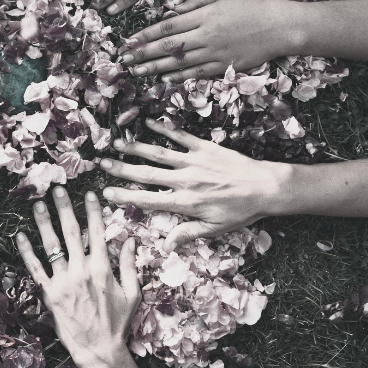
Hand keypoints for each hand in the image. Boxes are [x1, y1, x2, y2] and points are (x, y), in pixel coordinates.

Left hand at [15, 187, 140, 367]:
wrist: (99, 350)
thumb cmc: (118, 323)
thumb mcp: (133, 293)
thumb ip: (131, 265)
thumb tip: (131, 240)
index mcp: (103, 268)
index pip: (97, 232)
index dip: (93, 211)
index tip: (89, 193)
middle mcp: (81, 270)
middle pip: (71, 232)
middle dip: (64, 208)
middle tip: (56, 188)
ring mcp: (63, 281)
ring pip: (51, 246)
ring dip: (43, 223)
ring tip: (37, 204)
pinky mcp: (49, 294)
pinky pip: (35, 269)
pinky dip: (27, 251)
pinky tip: (20, 236)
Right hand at [99, 119, 290, 251]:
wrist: (266, 188)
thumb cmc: (241, 211)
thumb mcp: (214, 229)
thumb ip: (187, 234)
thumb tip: (165, 245)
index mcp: (185, 203)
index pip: (148, 200)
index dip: (125, 196)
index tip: (105, 192)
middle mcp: (185, 180)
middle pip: (146, 174)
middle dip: (121, 169)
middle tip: (101, 163)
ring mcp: (194, 161)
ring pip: (159, 153)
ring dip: (136, 147)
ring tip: (117, 143)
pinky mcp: (204, 147)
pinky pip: (180, 136)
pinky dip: (163, 128)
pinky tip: (148, 122)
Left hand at [121, 0, 301, 80]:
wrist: (281, 27)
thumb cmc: (252, 6)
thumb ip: (196, 1)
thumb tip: (172, 10)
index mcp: (204, 15)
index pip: (166, 27)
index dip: (144, 35)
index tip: (127, 41)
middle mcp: (206, 36)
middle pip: (167, 47)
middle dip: (142, 53)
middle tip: (123, 60)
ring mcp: (214, 53)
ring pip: (178, 63)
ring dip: (153, 68)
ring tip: (135, 71)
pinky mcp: (223, 67)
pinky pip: (196, 73)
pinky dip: (177, 76)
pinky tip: (162, 78)